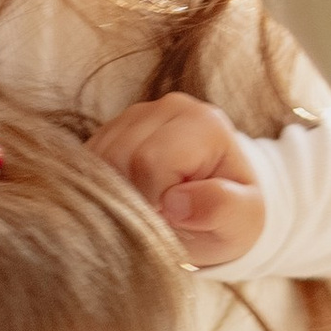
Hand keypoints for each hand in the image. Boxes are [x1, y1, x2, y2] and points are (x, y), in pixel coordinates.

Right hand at [87, 95, 264, 269]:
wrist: (215, 208)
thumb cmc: (228, 216)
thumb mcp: (242, 222)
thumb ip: (221, 209)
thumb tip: (177, 202)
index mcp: (204, 123)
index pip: (151, 161)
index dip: (152, 200)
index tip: (171, 219)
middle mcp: (170, 107)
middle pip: (120, 156)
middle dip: (132, 198)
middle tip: (157, 216)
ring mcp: (136, 114)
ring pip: (98, 158)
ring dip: (115, 194)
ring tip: (145, 207)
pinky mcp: (112, 128)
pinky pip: (87, 160)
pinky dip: (101, 187)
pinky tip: (127, 199)